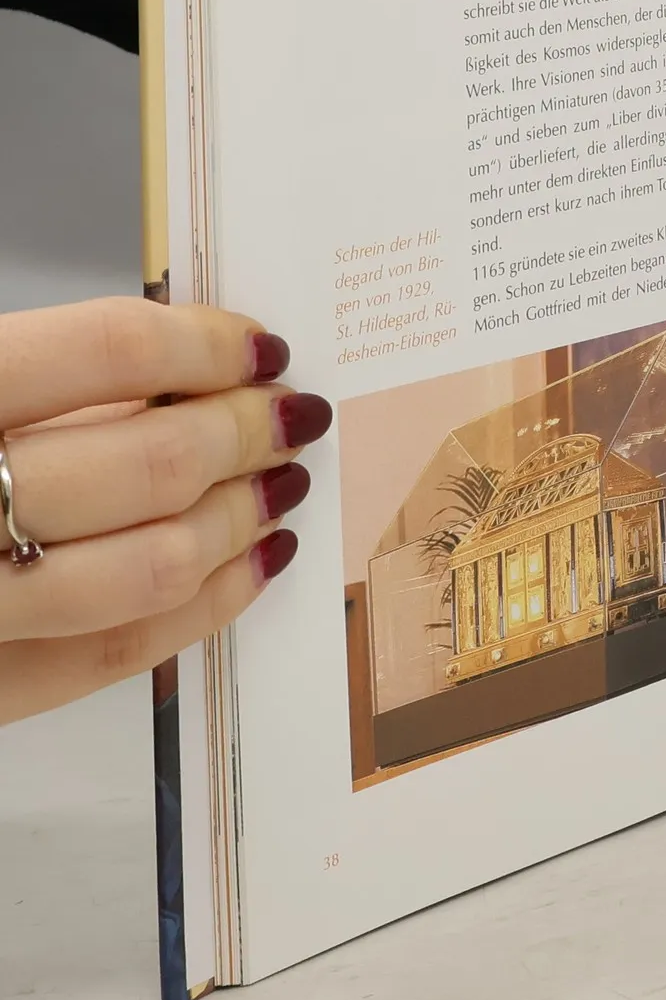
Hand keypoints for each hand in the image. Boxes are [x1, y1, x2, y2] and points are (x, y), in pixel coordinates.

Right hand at [0, 297, 329, 725]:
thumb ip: (36, 375)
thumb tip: (179, 369)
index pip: (108, 350)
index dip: (207, 343)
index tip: (263, 345)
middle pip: (146, 462)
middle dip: (246, 432)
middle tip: (295, 413)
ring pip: (146, 567)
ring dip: (239, 519)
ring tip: (283, 482)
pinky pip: (110, 657)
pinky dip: (202, 608)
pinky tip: (248, 565)